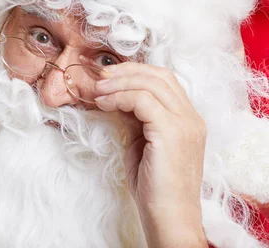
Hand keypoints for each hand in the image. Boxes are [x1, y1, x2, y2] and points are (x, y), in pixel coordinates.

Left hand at [93, 62, 207, 247]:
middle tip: (100, 78)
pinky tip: (104, 104)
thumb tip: (114, 98)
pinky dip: (119, 97)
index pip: (164, 79)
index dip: (135, 72)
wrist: (168, 217)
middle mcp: (191, 117)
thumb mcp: (141, 143)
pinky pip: (142, 100)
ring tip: (98, 91)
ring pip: (151, 83)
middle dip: (126, 71)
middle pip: (159, 75)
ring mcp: (185, 123)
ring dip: (119, 83)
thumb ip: (133, 118)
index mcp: (188, 119)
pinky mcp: (171, 132)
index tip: (108, 77)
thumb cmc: (155, 187)